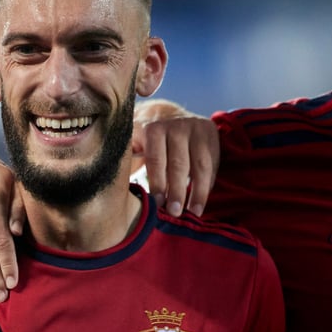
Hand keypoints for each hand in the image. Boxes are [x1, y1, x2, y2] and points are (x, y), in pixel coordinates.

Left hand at [132, 99, 218, 216]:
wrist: (174, 119)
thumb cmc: (152, 142)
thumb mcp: (137, 143)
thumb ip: (130, 158)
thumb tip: (118, 184)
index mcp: (153, 129)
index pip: (156, 160)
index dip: (158, 183)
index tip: (159, 203)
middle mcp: (176, 125)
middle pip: (179, 164)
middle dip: (177, 191)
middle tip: (175, 212)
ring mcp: (195, 127)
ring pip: (200, 165)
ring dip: (198, 192)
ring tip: (193, 212)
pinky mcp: (211, 131)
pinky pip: (212, 162)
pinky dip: (208, 183)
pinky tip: (202, 200)